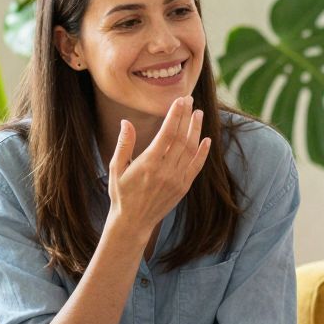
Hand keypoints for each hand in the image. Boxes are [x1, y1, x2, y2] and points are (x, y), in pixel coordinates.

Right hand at [105, 97, 209, 245]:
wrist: (133, 222)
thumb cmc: (121, 194)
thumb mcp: (115, 168)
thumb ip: (123, 145)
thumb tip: (125, 122)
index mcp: (149, 163)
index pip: (167, 133)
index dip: (176, 115)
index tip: (180, 100)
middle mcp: (165, 171)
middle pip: (181, 137)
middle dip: (187, 117)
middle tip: (191, 101)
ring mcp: (177, 180)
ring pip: (191, 150)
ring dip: (196, 130)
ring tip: (199, 114)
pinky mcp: (183, 188)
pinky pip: (196, 167)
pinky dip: (203, 153)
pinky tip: (207, 140)